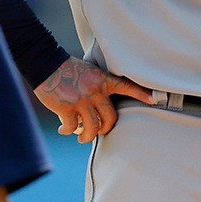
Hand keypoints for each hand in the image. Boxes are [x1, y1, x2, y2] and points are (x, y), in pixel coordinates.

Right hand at [33, 56, 153, 143]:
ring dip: (87, 137)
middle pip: (110, 118)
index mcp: (103, 80)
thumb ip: (99, 86)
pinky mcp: (66, 107)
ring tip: (82, 138)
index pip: (126, 86)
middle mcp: (95, 91)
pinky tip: (64, 129)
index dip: (141, 94)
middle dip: (107, 129)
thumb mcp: (90, 72)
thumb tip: (101, 105)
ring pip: (92, 127)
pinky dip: (68, 131)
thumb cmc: (68, 69)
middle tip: (100, 131)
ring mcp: (81, 100)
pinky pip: (72, 128)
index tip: (155, 100)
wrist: (46, 64)